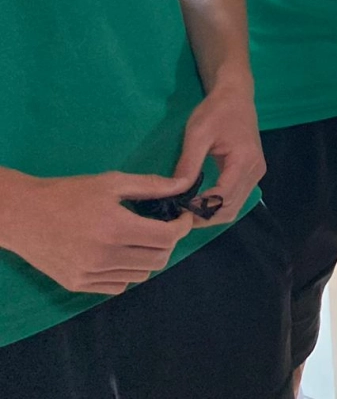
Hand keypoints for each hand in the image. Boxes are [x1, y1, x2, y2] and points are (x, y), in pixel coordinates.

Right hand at [0, 170, 197, 294]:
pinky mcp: (77, 285)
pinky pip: (118, 286)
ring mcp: (90, 274)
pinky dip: (127, 272)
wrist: (22, 215)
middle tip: (163, 227)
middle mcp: (104, 257)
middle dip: (169, 242)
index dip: (182, 226)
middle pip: (159, 260)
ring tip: (139, 239)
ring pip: (140, 275)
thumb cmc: (68, 194)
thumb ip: (151, 186)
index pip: (167, 237)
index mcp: (115, 228)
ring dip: (148, 257)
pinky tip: (119, 254)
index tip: (181, 217)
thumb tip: (184, 185)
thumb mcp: (110, 182)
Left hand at [171, 80, 263, 225]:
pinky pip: (236, 198)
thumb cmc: (216, 111)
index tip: (176, 210)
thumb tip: (177, 191)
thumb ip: (189, 163)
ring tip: (185, 209)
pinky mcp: (252, 173)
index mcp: (244, 160)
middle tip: (177, 214)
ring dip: (210, 213)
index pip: (223, 198)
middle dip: (204, 217)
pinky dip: (218, 205)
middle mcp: (255, 170)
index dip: (200, 209)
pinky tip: (199, 201)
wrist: (236, 96)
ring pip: (233, 207)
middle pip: (230, 208)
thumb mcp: (197, 133)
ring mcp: (256, 173)